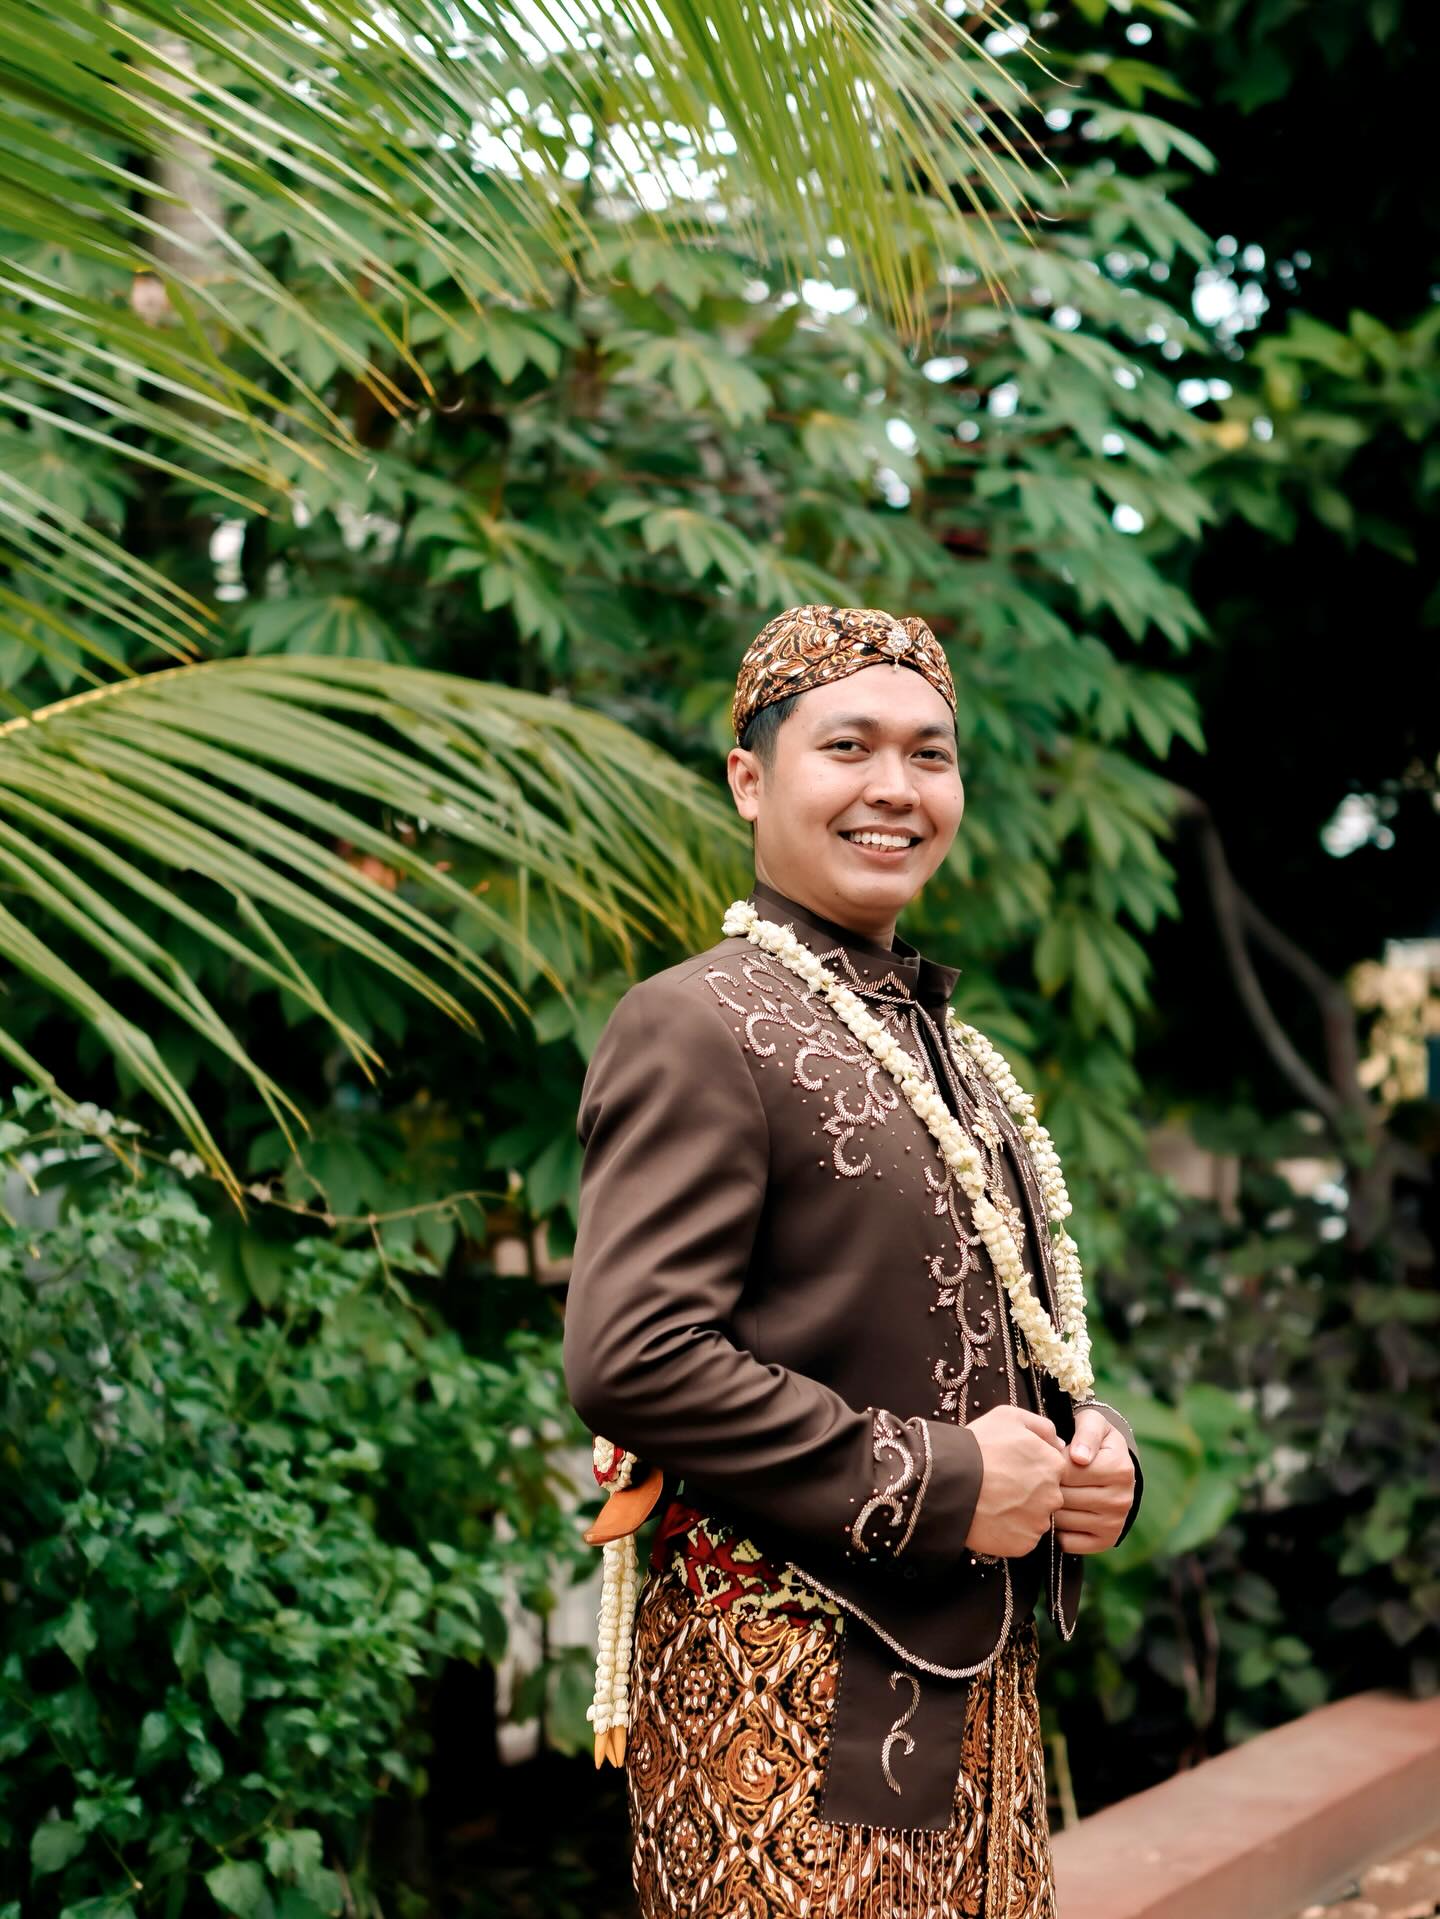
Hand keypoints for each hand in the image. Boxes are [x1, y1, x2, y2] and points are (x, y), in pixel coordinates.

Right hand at [962, 1406, 1067, 1556]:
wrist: (951, 1481)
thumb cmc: (978, 1446)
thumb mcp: (1009, 1416)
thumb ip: (1041, 1426)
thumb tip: (1058, 1442)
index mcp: (1053, 1465)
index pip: (1052, 1469)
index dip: (1030, 1467)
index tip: (1011, 1466)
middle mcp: (1054, 1496)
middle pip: (1046, 1495)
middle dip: (1028, 1491)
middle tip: (1000, 1485)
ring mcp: (1039, 1523)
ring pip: (1035, 1518)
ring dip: (1020, 1512)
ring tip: (993, 1502)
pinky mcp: (1024, 1544)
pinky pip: (1022, 1538)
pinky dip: (1009, 1531)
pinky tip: (991, 1518)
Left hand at [1053, 1408, 1134, 1553]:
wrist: (1112, 1465)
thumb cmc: (1094, 1439)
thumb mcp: (1093, 1423)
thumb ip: (1086, 1433)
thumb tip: (1079, 1457)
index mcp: (1120, 1469)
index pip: (1068, 1472)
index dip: (1051, 1463)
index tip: (1048, 1457)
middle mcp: (1122, 1500)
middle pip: (1065, 1497)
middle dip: (1048, 1486)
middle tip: (1040, 1477)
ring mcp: (1115, 1523)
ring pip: (1064, 1521)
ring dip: (1049, 1508)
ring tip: (1046, 1493)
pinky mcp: (1106, 1541)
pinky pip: (1069, 1543)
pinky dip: (1057, 1531)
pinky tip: (1057, 1513)